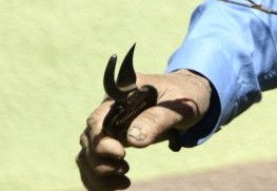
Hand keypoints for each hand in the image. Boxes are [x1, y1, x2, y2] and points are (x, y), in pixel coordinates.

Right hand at [77, 69, 211, 189]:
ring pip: (86, 154)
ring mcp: (109, 128)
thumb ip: (157, 118)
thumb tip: (133, 139)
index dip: (100, 140)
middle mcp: (110, 111)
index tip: (120, 154)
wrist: (190, 100)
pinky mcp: (112, 143)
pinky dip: (99, 179)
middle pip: (88, 139)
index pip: (97, 119)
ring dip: (98, 174)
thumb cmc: (186, 98)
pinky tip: (118, 184)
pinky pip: (94, 163)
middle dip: (100, 161)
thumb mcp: (180, 106)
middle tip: (124, 170)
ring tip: (124, 181)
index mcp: (122, 96)